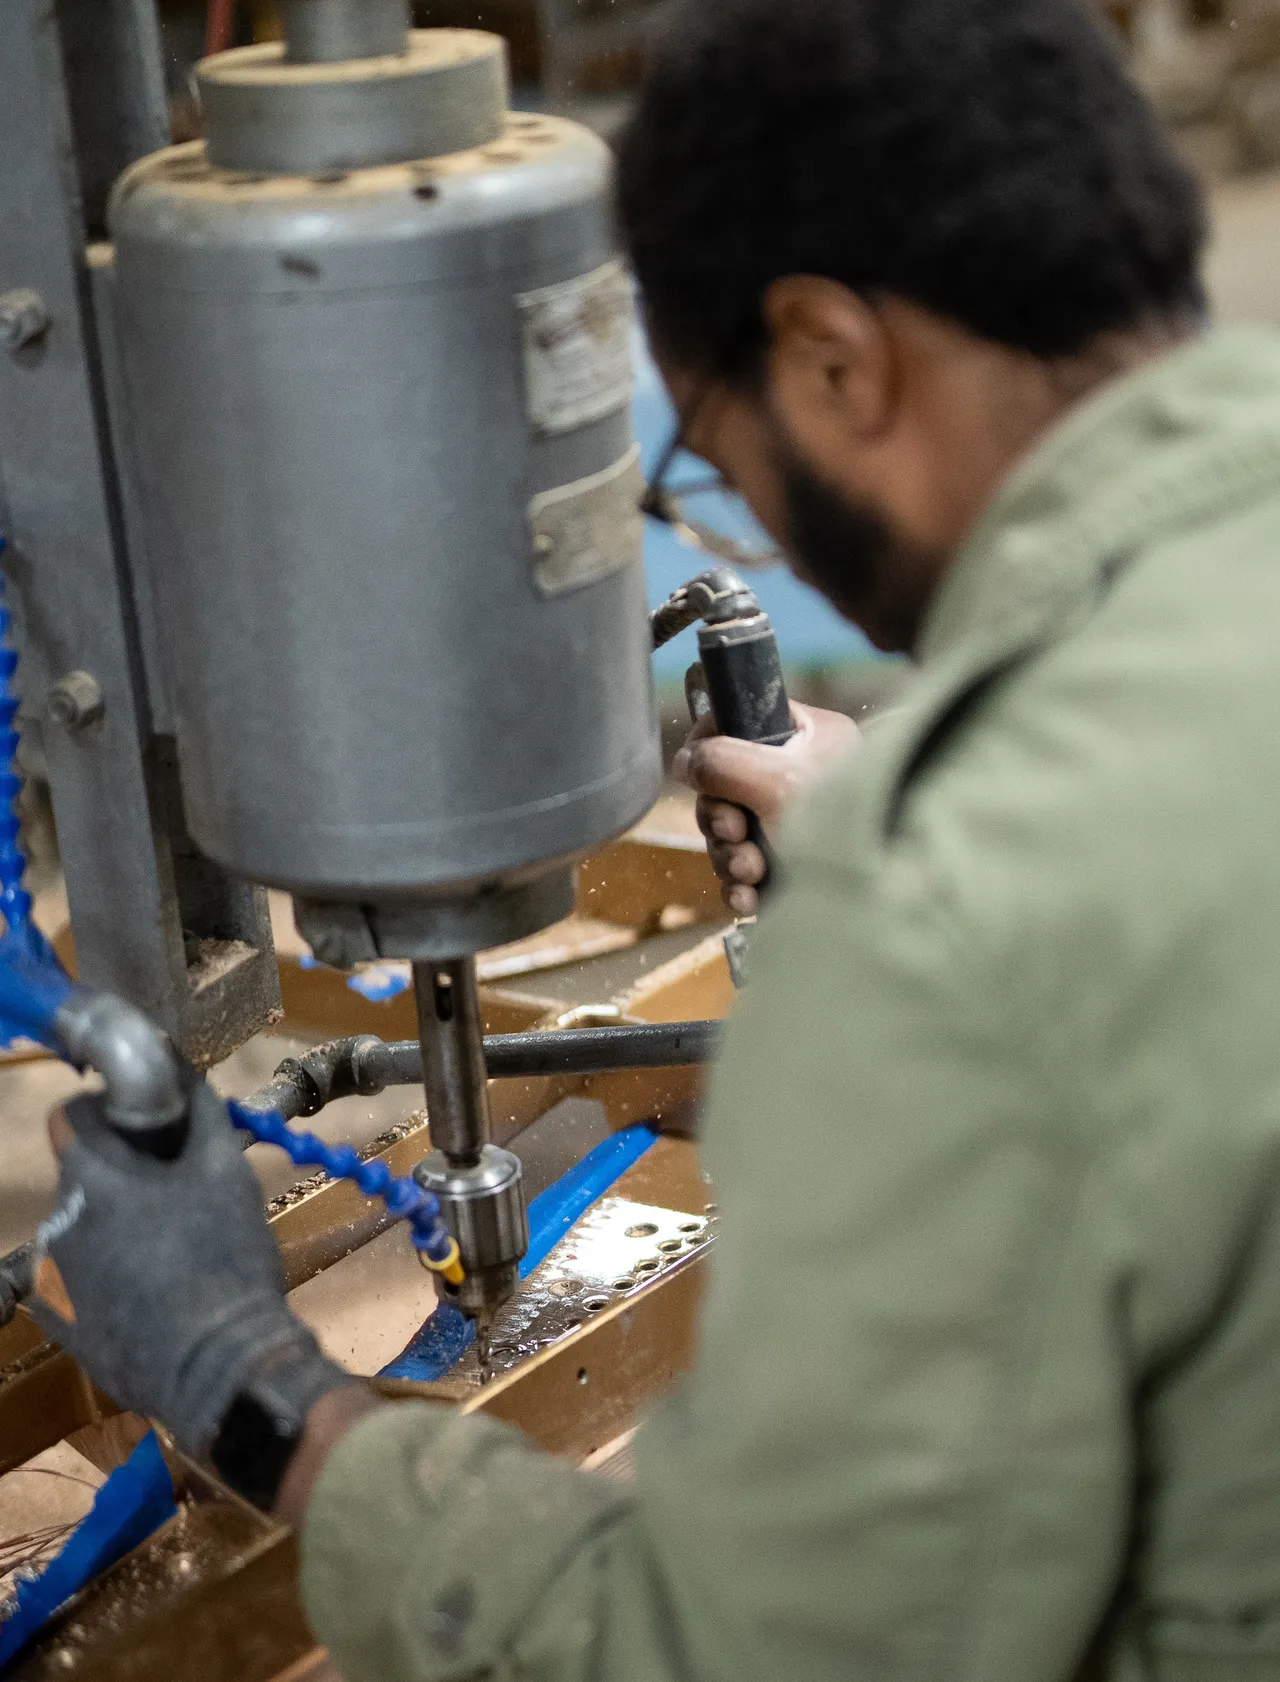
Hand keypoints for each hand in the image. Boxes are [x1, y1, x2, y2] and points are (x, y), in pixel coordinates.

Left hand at [30, 1079, 354, 1465]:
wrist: (220, 1368)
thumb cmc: (225, 1260)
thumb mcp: (227, 1174)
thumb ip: (200, 1113)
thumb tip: (181, 1068)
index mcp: (92, 1178)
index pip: (68, 1116)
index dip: (105, 1113)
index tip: (147, 1132)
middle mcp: (57, 1221)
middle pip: (81, 1174)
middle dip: (122, 1176)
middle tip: (178, 1198)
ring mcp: (51, 1276)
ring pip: (81, 1226)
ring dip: (114, 1225)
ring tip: (170, 1252)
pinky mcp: (58, 1321)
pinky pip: (77, 1276)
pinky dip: (106, 1273)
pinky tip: (152, 1293)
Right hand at [672, 702, 858, 915]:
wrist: (880, 902)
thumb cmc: (841, 830)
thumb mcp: (777, 782)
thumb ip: (722, 762)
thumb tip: (684, 761)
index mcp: (809, 737)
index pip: (742, 721)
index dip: (710, 744)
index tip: (699, 770)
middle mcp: (800, 775)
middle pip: (725, 786)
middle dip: (723, 819)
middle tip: (737, 831)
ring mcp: (791, 823)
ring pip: (729, 833)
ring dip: (730, 856)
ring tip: (752, 870)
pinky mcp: (787, 866)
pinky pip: (742, 870)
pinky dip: (740, 884)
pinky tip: (750, 895)